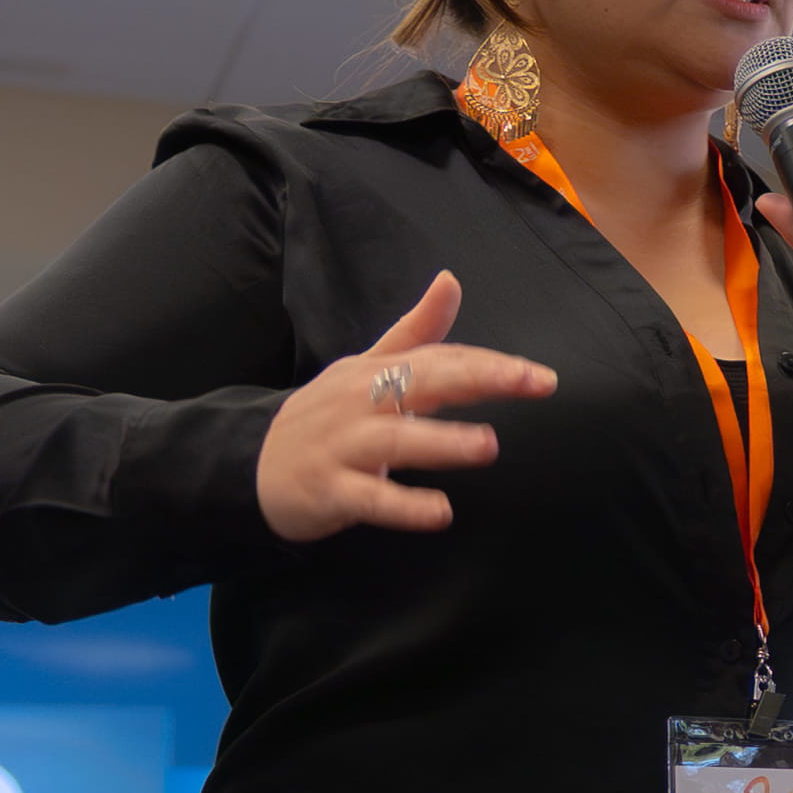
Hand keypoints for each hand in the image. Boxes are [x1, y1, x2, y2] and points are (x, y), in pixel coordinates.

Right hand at [257, 272, 550, 542]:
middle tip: (531, 384)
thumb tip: (451, 280)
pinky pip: (369, 499)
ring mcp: (343, 447)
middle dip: (476, 380)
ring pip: (394, 440)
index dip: (489, 364)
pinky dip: (404, 507)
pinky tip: (441, 512)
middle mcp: (360, 403)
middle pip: (419, 382)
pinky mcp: (330, 491)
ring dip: (441, 442)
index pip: (437, 359)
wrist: (251, 463)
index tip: (542, 377)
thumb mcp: (367, 369)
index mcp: (375, 372)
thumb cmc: (328, 416)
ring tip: (487, 445)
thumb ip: (416, 332)